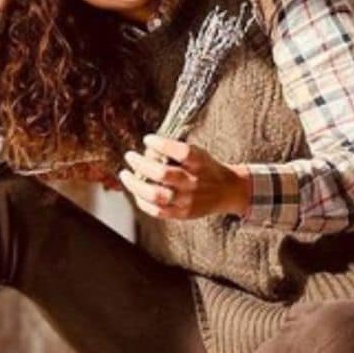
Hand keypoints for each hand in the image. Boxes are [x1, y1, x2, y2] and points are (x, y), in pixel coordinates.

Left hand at [118, 133, 250, 219]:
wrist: (228, 191)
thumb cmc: (206, 167)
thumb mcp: (198, 153)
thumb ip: (175, 151)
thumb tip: (146, 148)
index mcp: (200, 162)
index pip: (181, 152)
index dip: (161, 144)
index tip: (147, 138)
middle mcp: (194, 182)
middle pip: (163, 174)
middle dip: (141, 163)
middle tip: (129, 155)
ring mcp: (188, 200)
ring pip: (156, 195)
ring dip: (136, 184)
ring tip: (125, 175)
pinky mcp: (183, 214)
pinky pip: (158, 211)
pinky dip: (142, 201)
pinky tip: (135, 192)